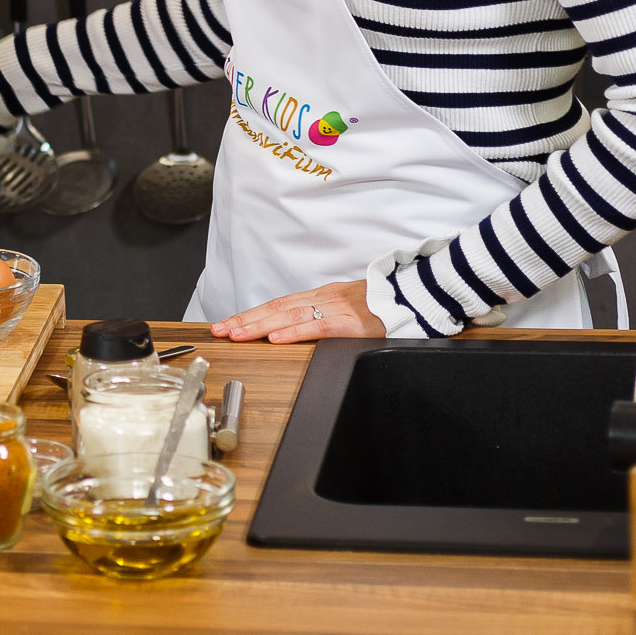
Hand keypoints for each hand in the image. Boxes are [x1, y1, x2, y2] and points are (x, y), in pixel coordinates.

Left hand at [209, 279, 382, 342]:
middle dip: (245, 320)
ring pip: (291, 316)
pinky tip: (276, 339)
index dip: (251, 314)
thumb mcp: (349, 304)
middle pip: (277, 308)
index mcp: (322, 295)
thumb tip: (298, 327)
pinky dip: (295, 332)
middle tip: (219, 330)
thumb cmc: (384, 303)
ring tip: (237, 334)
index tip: (228, 323)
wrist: (416, 295)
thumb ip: (325, 313)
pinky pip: (319, 327)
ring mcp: (338, 309)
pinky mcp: (353, 323)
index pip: (278, 304)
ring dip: (260, 326)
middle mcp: (324, 298)